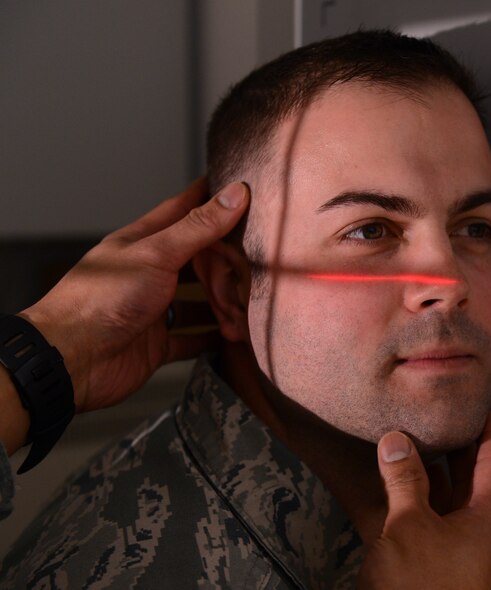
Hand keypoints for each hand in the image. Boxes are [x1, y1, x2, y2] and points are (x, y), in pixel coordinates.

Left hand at [18, 179, 248, 413]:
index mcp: (144, 242)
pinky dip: (213, 338)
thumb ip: (198, 227)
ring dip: (224, 303)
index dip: (209, 198)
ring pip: (199, 301)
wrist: (71, 360)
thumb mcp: (156, 254)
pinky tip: (236, 336)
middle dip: (227, 261)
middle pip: (198, 259)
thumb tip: (236, 193)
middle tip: (260, 261)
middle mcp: (150, 273)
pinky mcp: (157, 344)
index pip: (183, 210)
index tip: (238, 184)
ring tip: (251, 304)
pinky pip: (193, 338)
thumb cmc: (102, 299)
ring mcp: (153, 309)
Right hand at [358, 412, 490, 589]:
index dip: (490, 433)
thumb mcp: (410, 526)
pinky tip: (386, 484)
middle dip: (453, 448)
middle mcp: (470, 532)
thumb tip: (398, 443)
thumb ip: (404, 480)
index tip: (486, 408)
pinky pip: (416, 520)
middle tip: (442, 417)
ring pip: (439, 499)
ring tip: (408, 441)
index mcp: (484, 520)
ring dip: (424, 472)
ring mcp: (446, 550)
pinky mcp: (422, 564)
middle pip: (466, 479)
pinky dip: (404, 499)